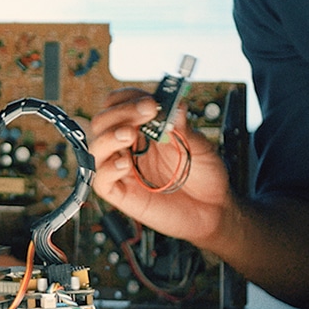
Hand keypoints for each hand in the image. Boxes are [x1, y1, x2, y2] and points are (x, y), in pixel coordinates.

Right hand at [87, 89, 233, 244]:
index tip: (150, 102)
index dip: (129, 99)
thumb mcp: (198, 146)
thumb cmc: (203, 175)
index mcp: (142, 128)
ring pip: (96, 147)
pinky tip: (126, 165)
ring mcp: (122, 168)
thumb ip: (183, 127)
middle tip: (145, 112)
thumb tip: (176, 105)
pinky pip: (100, 180)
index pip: (119, 104)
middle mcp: (128, 145)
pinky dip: (108, 169)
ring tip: (129, 134)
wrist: (213, 209)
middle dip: (121, 112)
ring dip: (109, 137)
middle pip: (103, 121)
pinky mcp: (121, 193)